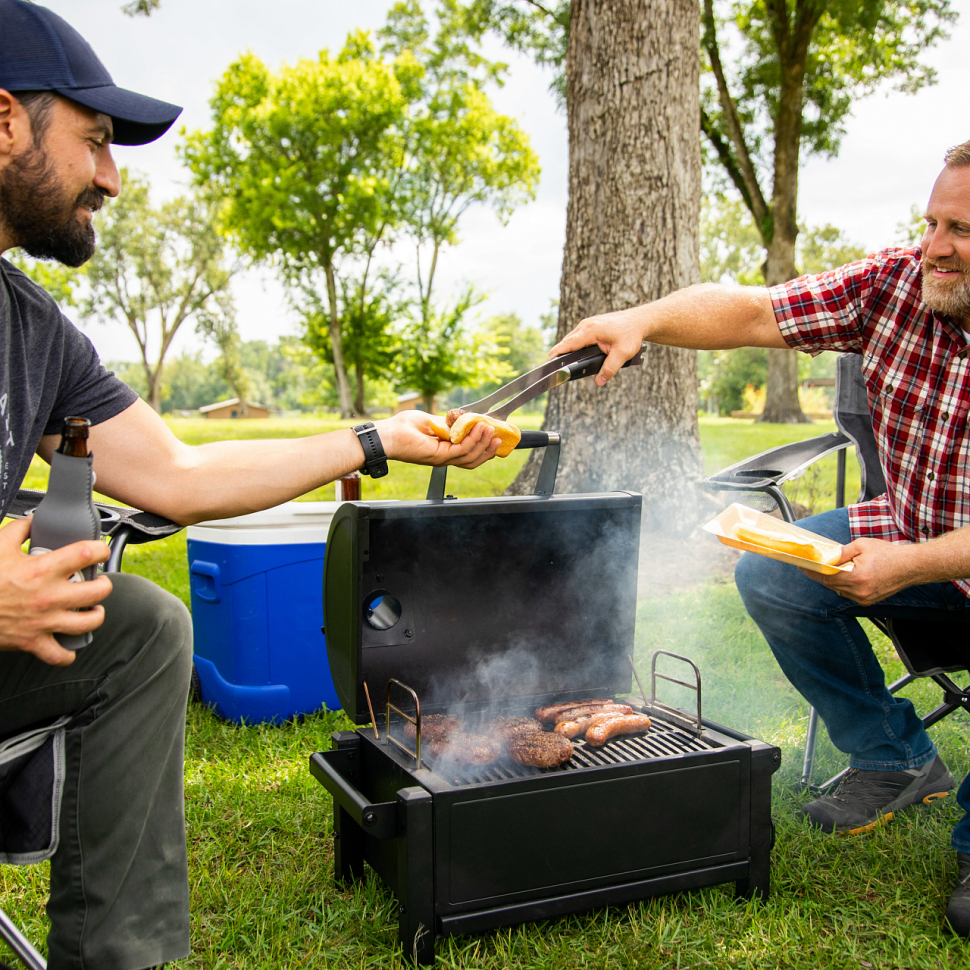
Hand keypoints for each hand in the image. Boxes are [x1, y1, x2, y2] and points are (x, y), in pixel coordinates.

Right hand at [0, 517, 111, 665]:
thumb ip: (19, 530)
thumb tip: (33, 520)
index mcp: (41, 570)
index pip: (87, 554)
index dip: (100, 550)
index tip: (99, 550)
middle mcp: (48, 597)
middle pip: (99, 591)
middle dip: (103, 585)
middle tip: (98, 582)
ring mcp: (43, 622)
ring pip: (89, 623)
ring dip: (94, 615)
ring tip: (91, 609)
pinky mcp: (33, 642)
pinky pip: (60, 655)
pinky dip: (67, 653)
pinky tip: (68, 643)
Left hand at [375, 411, 501, 468]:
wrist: (388, 434)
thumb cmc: (403, 427)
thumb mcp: (432, 421)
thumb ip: (449, 423)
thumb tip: (465, 418)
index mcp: (444, 451)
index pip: (469, 454)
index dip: (483, 447)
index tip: (494, 436)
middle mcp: (445, 458)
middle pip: (474, 460)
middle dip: (488, 449)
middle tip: (499, 436)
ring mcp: (443, 459)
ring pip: (471, 456)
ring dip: (483, 443)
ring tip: (491, 429)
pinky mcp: (439, 456)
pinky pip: (462, 450)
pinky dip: (474, 440)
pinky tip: (480, 429)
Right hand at [549, 307, 645, 385]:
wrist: (639, 321)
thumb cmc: (631, 334)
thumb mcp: (623, 354)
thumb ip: (610, 368)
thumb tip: (599, 382)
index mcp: (591, 330)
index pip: (568, 343)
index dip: (557, 353)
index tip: (547, 363)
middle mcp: (586, 325)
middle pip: (567, 342)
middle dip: (560, 355)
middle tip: (554, 370)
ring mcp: (587, 324)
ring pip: (572, 339)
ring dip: (568, 350)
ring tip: (562, 365)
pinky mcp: (590, 326)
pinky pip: (577, 337)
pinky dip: (574, 346)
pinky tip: (574, 356)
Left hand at [799, 537, 921, 605]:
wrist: (911, 567)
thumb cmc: (888, 554)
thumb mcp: (862, 546)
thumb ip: (841, 552)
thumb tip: (826, 556)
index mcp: (857, 577)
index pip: (827, 577)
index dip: (812, 572)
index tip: (802, 566)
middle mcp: (860, 591)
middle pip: (831, 585)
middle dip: (821, 575)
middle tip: (812, 566)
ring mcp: (864, 598)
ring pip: (839, 590)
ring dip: (833, 580)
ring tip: (830, 569)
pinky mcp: (869, 601)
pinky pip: (849, 594)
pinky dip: (844, 585)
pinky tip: (845, 576)